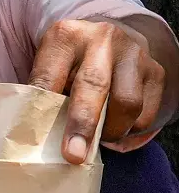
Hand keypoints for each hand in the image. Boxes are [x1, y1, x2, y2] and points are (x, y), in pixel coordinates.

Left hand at [28, 17, 164, 163]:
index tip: (37, 135)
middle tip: (74, 155)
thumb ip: (44, 93)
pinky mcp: (156, 72)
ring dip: (110, 131)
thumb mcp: (49, 66)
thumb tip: (37, 135)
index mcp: (66, 37)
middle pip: (94, 86)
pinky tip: (114, 131)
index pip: (50, 76)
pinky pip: (146, 114)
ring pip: (128, 104)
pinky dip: (129, 132)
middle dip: (83, 124)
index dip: (43, 107)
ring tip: (96, 140)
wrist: (107, 37)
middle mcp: (103, 40)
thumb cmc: (69, 61)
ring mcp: (134, 55)